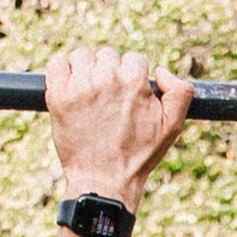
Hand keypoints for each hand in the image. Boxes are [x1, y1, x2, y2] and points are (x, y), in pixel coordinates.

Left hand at [44, 46, 191, 208]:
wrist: (104, 181)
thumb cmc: (138, 155)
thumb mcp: (172, 127)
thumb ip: (180, 92)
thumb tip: (161, 71)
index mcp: (133, 80)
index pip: (132, 60)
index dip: (132, 78)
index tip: (126, 98)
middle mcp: (106, 78)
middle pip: (107, 56)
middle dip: (109, 73)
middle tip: (108, 101)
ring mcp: (80, 86)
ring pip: (82, 57)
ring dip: (86, 71)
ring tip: (89, 95)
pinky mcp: (58, 95)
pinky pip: (57, 64)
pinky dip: (61, 71)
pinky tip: (69, 88)